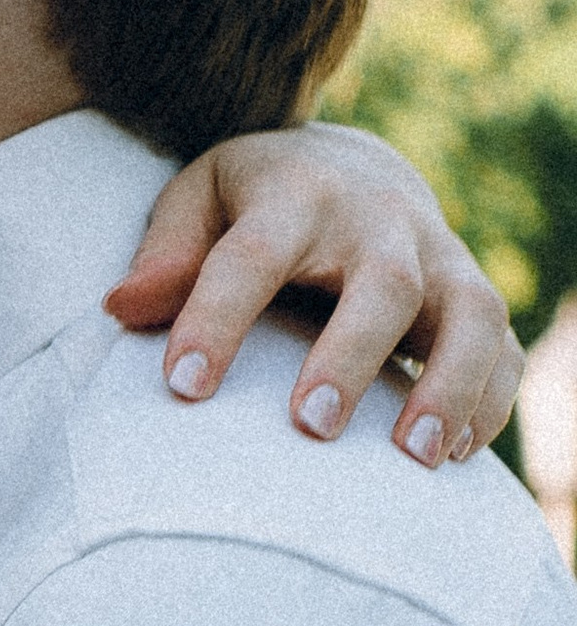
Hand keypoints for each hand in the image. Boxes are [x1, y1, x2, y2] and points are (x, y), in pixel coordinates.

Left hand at [105, 124, 520, 463]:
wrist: (351, 167)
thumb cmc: (254, 201)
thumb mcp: (200, 199)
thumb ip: (165, 254)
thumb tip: (122, 309)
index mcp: (296, 192)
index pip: (253, 253)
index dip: (216, 317)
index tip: (181, 386)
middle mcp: (380, 220)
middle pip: (383, 282)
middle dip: (351, 356)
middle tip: (311, 428)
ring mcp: (439, 256)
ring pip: (470, 313)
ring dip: (450, 385)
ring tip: (414, 458)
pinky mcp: (474, 294)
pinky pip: (503, 348)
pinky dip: (490, 401)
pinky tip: (454, 457)